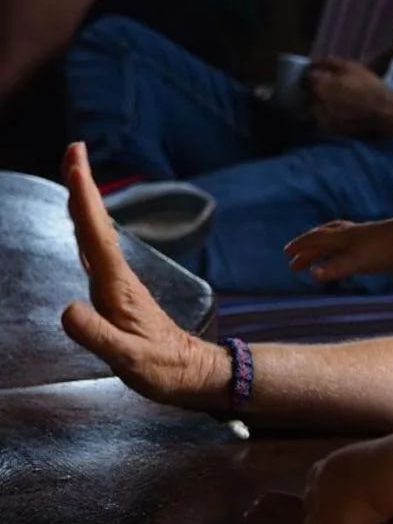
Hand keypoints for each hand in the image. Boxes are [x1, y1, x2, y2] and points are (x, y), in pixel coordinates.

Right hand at [59, 143, 227, 408]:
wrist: (192, 373)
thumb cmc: (162, 368)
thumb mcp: (127, 358)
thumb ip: (97, 335)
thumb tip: (67, 309)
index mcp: (117, 286)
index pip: (95, 234)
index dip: (84, 197)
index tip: (76, 162)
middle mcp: (118, 278)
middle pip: (96, 224)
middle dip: (83, 186)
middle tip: (73, 150)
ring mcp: (120, 284)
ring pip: (96, 234)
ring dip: (85, 203)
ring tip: (74, 175)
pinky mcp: (119, 294)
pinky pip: (97, 252)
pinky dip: (87, 230)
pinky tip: (82, 226)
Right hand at [285, 218, 392, 282]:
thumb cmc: (382, 251)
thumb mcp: (356, 262)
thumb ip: (335, 269)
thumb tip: (313, 274)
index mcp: (342, 237)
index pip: (315, 239)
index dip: (301, 246)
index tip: (287, 253)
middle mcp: (350, 235)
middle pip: (323, 240)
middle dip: (308, 251)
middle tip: (294, 264)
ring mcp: (363, 238)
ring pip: (337, 241)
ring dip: (323, 250)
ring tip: (316, 260)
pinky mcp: (375, 244)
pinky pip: (351, 247)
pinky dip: (341, 253)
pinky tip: (346, 261)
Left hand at [301, 441, 387, 523]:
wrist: (385, 472)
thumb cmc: (385, 459)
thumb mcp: (369, 456)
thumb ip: (364, 466)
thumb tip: (376, 469)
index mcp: (330, 467)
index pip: (315, 479)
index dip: (316, 492)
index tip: (317, 499)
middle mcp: (321, 489)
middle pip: (309, 508)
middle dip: (309, 522)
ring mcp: (325, 511)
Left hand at [307, 57, 392, 136]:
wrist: (385, 112)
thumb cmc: (368, 86)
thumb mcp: (350, 67)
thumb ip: (329, 62)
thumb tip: (314, 63)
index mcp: (320, 87)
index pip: (306, 78)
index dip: (312, 74)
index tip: (318, 73)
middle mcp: (317, 104)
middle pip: (307, 95)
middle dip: (312, 90)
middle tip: (324, 86)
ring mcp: (323, 119)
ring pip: (312, 109)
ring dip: (316, 104)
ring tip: (328, 100)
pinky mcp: (330, 130)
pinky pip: (320, 120)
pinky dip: (324, 115)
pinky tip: (335, 111)